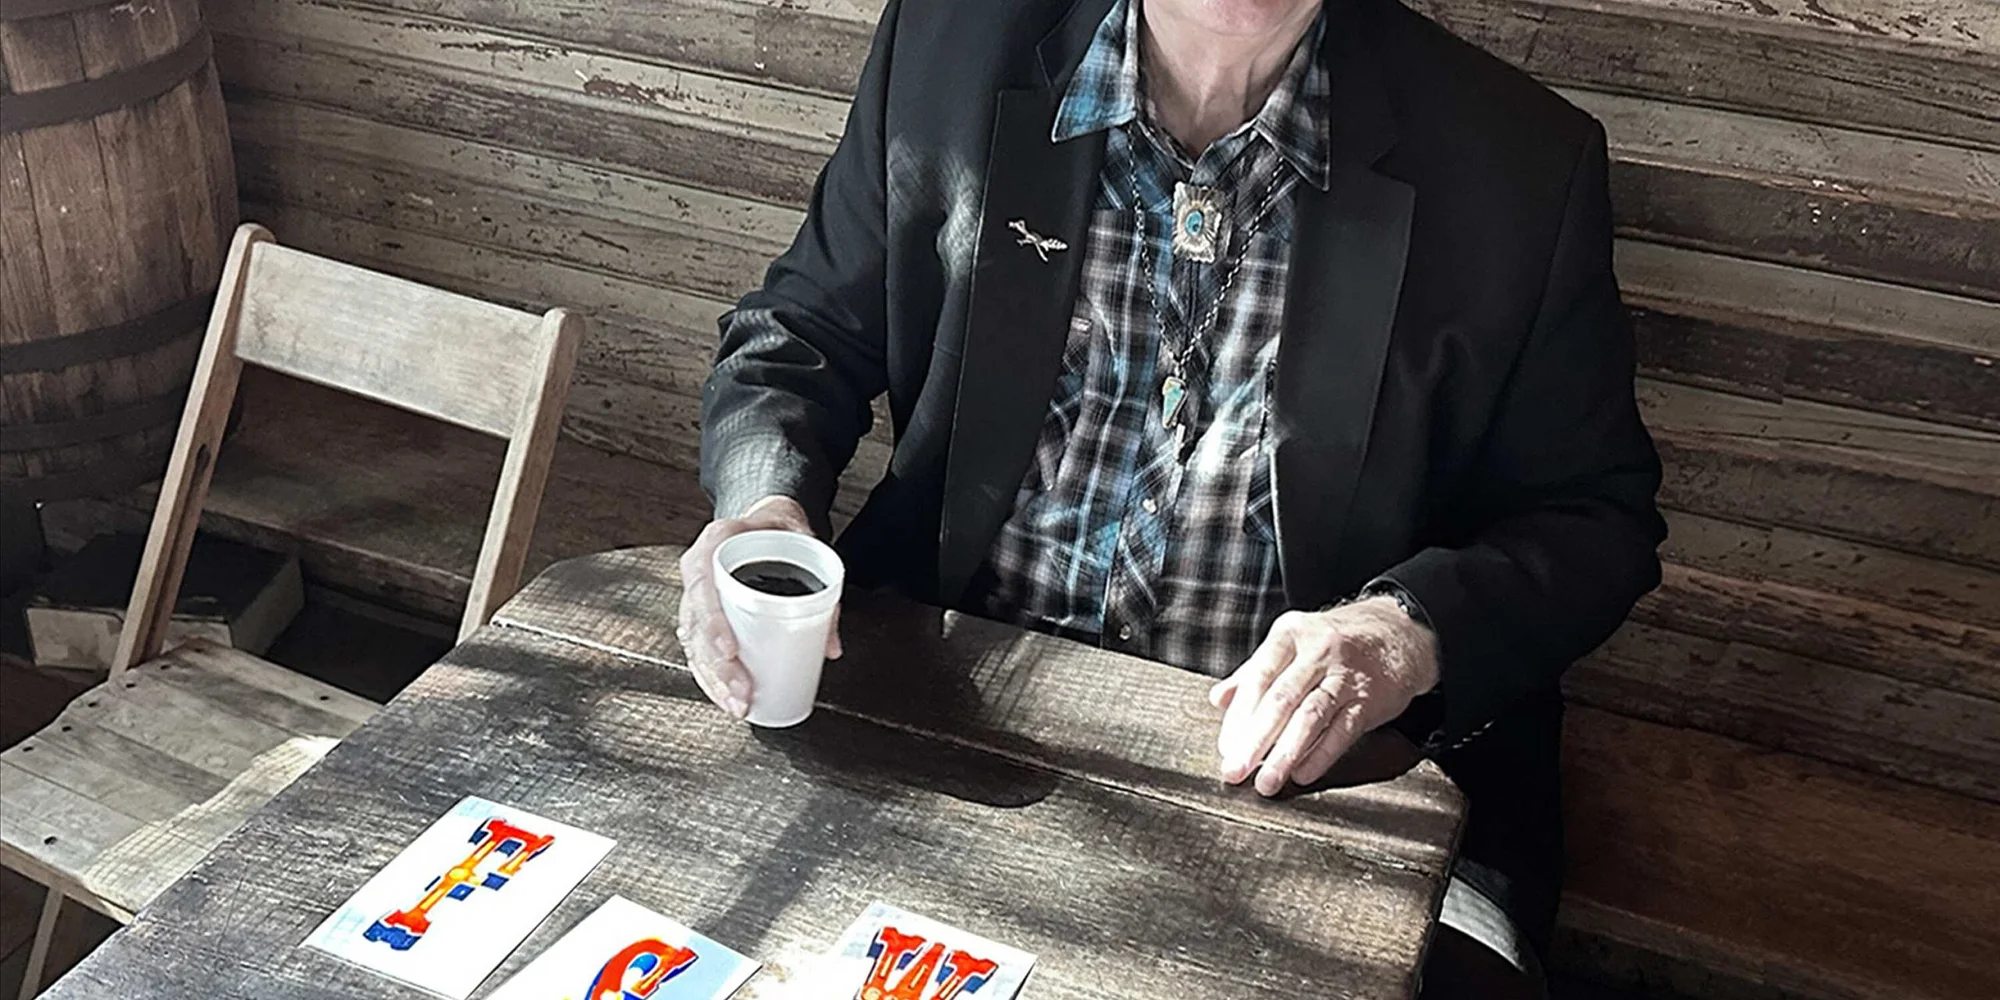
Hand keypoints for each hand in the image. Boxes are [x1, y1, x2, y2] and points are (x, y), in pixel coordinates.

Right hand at [676, 496, 842, 717]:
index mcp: (716, 543)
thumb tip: (831, 647)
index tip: (731, 651)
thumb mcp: (806, 546)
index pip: (704, 586)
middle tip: (743, 693)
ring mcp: (696, 593)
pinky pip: (697, 647)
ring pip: (694, 643)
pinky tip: (724, 698)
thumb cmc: (779, 530)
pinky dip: (710, 676)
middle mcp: (698, 569)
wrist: (764, 519)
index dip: (713, 622)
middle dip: (719, 666)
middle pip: (697, 624)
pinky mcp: (700, 614)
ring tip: (738, 705)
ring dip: (714, 679)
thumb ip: (824, 589)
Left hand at [1209, 597, 1438, 795]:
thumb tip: (1219, 700)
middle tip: (1235, 771)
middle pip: (1281, 700)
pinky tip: (1303, 774)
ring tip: (1267, 781)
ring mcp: (1346, 675)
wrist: (1399, 633)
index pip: (1258, 677)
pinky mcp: (1370, 699)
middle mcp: (1317, 651)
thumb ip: (1253, 672)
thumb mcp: (1292, 644)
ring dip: (1285, 754)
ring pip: (1311, 717)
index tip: (1226, 748)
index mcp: (1290, 635)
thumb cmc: (1335, 643)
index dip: (1238, 716)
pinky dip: (1322, 755)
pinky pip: (1343, 730)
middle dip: (1254, 740)